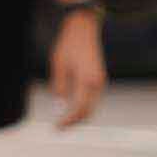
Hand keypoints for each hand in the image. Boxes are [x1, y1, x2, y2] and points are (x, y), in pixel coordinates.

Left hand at [50, 10, 105, 129]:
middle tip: (58, 127)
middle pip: (88, 111)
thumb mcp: (58, 65)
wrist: (83, 29)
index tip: (56, 127)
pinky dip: (82, 106)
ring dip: (78, 115)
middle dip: (73, 121)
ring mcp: (100, 81)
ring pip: (91, 106)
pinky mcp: (98, 79)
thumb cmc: (68, 44)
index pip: (79, 108)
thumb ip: (60, 86)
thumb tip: (58, 106)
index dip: (68, 120)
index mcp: (88, 80)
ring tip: (62, 120)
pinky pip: (92, 98)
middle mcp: (98, 83)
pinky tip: (70, 109)